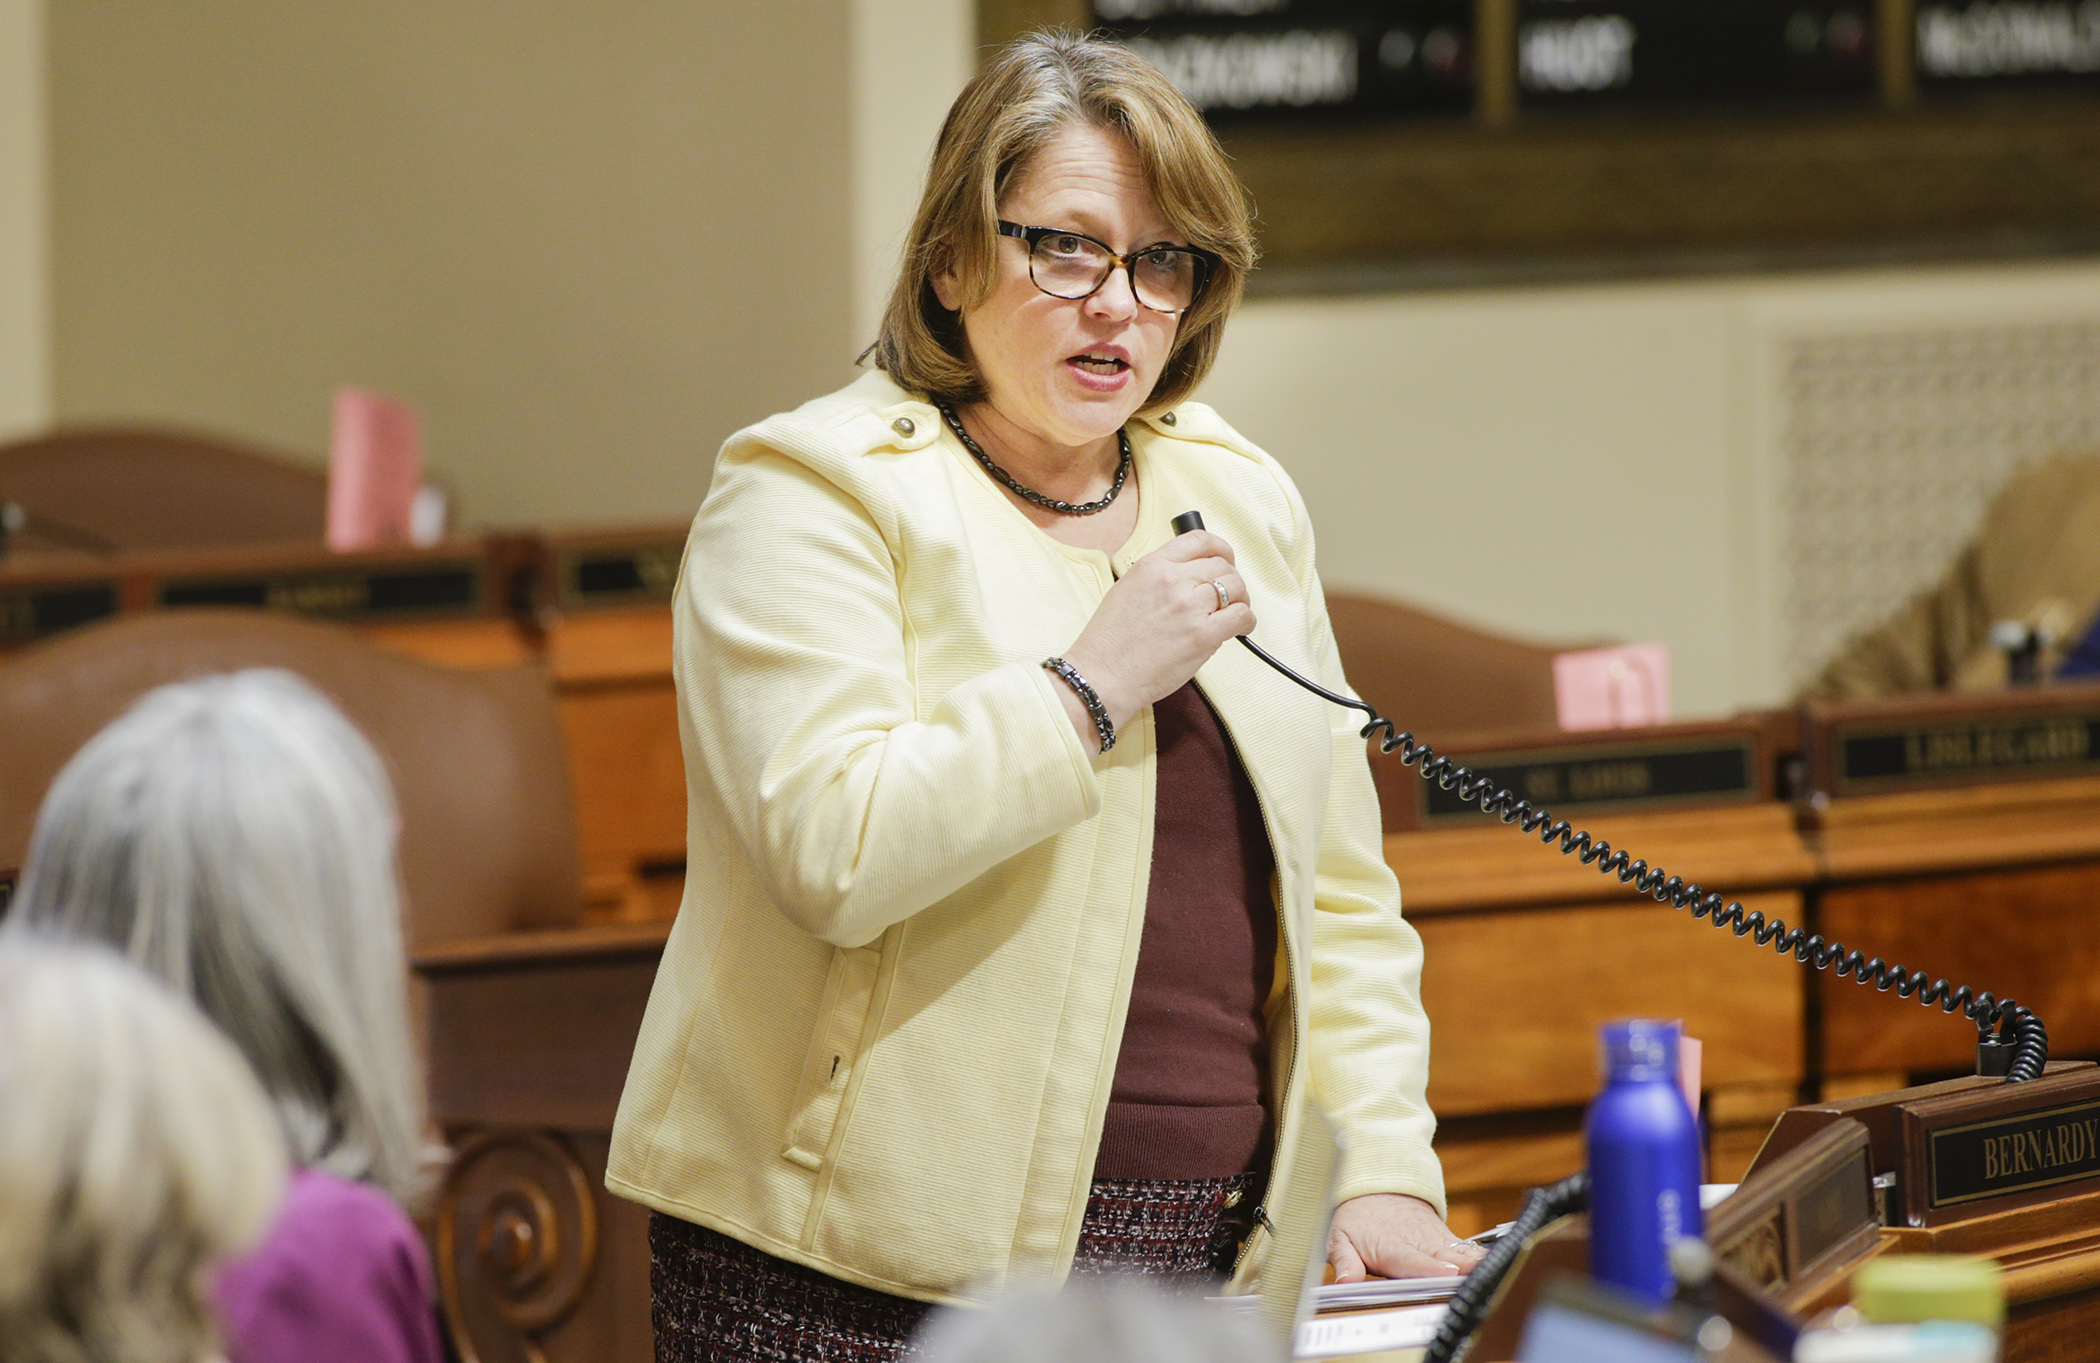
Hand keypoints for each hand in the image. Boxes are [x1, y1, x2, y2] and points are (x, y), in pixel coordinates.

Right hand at [1056, 529, 1254, 749]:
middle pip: (1222, 564)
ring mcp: (1189, 606)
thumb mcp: (1127, 590)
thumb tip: (1192, 577)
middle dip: (1231, 580)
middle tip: (1229, 597)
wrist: (1102, 676)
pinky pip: (1241, 615)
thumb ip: (1159, 577)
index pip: (1199, 539)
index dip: (1220, 548)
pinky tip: (1238, 630)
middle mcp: (1172, 580)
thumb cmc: (1110, 642)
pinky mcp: (1203, 634)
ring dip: (1240, 600)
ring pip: (1236, 587)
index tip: (1225, 560)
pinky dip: (1246, 621)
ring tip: (1233, 615)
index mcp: (1151, 565)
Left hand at [1328, 1194, 1485, 1281]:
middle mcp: (1418, 1244)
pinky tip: (1497, 1265)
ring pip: (1460, 1252)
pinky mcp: (1447, 1241)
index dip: (1429, 1267)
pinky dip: (1481, 1257)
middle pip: (1442, 1258)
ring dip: (1475, 1262)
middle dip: (1459, 1268)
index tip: (1446, 1271)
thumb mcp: (1339, 1237)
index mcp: (1392, 1248)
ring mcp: (1436, 1241)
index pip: (1411, 1261)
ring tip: (1492, 1269)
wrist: (1376, 1185)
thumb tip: (1345, 1281)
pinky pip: (1467, 1250)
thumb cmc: (1358, 1216)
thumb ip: (1344, 1262)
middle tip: (1474, 1275)